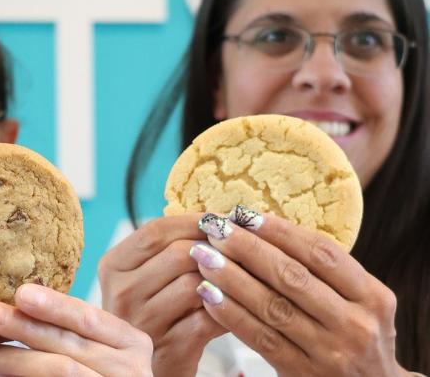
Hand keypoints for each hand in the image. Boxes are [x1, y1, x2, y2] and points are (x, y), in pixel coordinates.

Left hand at [0, 283, 152, 375]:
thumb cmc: (99, 371)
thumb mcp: (98, 348)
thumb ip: (71, 330)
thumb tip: (20, 304)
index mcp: (131, 342)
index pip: (89, 318)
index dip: (55, 305)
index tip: (21, 292)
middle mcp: (131, 368)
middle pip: (71, 344)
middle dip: (27, 328)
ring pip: (62, 371)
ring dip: (18, 361)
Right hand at [98, 215, 226, 376]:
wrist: (147, 368)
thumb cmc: (156, 312)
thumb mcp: (148, 277)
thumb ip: (171, 246)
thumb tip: (224, 217)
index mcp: (112, 266)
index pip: (156, 230)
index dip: (194, 220)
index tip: (223, 219)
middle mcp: (120, 293)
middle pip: (178, 252)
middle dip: (216, 247)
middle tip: (241, 248)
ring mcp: (142, 322)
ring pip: (195, 284)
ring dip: (225, 278)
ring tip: (242, 275)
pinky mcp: (168, 349)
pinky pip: (209, 318)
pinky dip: (230, 308)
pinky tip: (239, 304)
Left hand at [194, 210, 406, 376]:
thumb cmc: (355, 335)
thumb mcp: (359, 302)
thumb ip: (324, 273)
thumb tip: (262, 227)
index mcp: (372, 297)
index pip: (321, 253)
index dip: (280, 231)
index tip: (244, 214)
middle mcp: (355, 324)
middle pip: (293, 277)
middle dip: (248, 248)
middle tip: (214, 228)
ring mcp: (329, 353)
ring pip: (272, 307)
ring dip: (232, 278)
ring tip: (203, 256)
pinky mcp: (301, 375)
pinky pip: (260, 339)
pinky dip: (231, 314)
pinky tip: (207, 294)